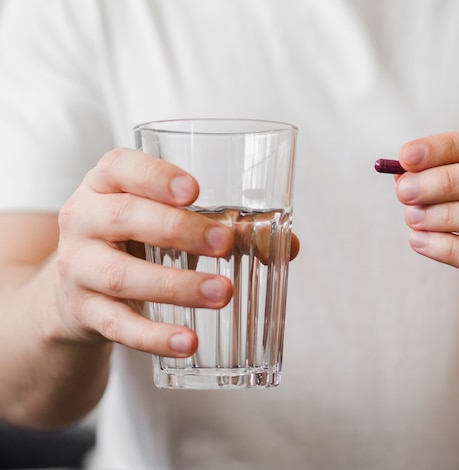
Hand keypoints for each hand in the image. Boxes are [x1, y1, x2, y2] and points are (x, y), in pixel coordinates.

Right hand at [55, 148, 234, 357]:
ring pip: (123, 276)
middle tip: (225, 244)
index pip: (119, 166)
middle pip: (123, 217)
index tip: (194, 191)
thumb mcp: (164, 223)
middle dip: (178, 230)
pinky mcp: (84, 312)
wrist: (76, 291)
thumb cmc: (137, 243)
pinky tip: (188, 342)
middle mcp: (84, 219)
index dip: (155, 175)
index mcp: (106, 185)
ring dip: (177, 286)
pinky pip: (119, 326)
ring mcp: (78, 268)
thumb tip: (288, 245)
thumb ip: (224, 227)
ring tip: (223, 293)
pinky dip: (155, 337)